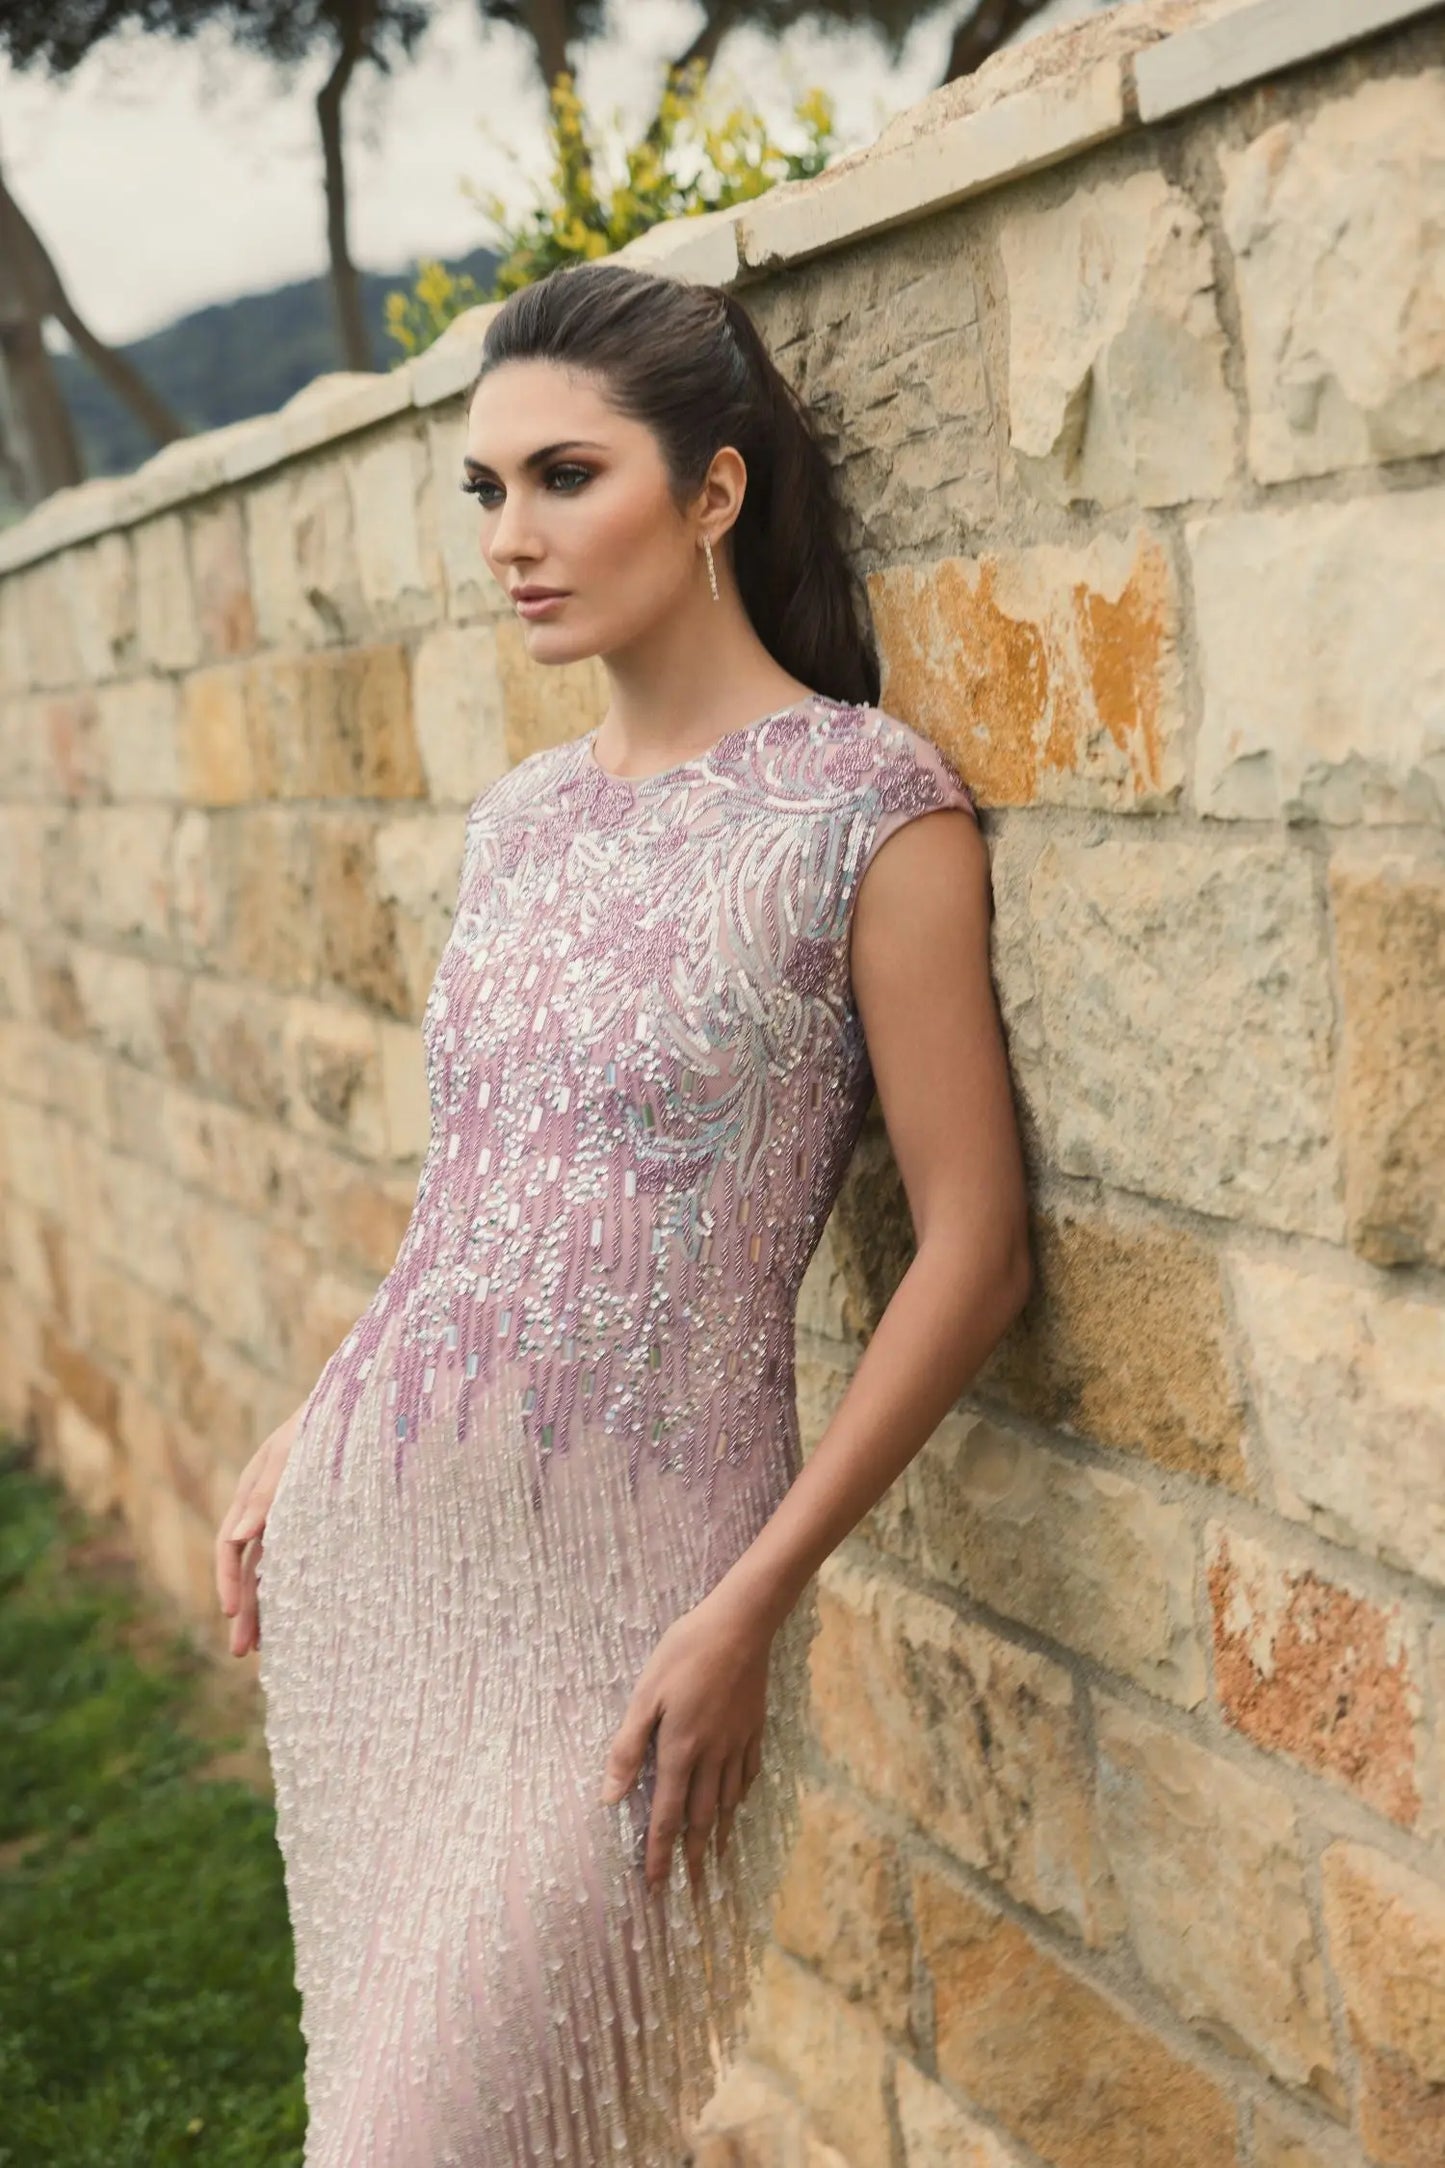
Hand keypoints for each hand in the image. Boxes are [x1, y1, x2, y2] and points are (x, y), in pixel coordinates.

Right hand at [215, 1406, 302, 1657]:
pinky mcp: (320, 1518)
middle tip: (243, 1651)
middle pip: (248, 1567)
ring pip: (272, 1569)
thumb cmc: (326, 1419)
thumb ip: (268, 1491)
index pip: (230, 1545)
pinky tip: (298, 1613)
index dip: (228, 1581)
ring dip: (266, 1606)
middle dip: (244, 1609)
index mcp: (254, 1490)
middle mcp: (268, 1508)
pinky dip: (292, 1587)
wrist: (365, 1398)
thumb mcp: (294, 1449)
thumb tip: (239, 1535)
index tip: (232, 1613)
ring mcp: (294, 1515)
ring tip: (264, 1648)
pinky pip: (298, 1559)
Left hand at [599, 1586, 771, 1895]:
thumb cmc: (685, 1653)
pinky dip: (741, 1797)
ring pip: (728, 1801)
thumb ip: (628, 1747)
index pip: (667, 1816)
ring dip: (717, 1834)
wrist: (741, 1624)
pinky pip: (748, 1774)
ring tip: (712, 1858)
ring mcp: (738, 1743)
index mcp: (681, 1751)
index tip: (656, 1886)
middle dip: (691, 1856)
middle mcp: (712, 1756)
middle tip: (689, 1888)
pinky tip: (737, 1802)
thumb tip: (611, 1796)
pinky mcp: (754, 1728)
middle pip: (701, 1818)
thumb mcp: (646, 1695)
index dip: (660, 1854)